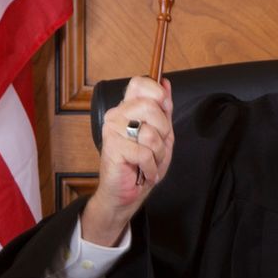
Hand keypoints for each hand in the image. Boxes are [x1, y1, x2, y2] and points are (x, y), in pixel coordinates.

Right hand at [82, 76, 172, 247]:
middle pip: (151, 106)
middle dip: (163, 131)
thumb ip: (164, 110)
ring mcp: (112, 130)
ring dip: (157, 153)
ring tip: (149, 161)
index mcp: (128, 108)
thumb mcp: (161, 135)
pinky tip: (143, 171)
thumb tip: (166, 83)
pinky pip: (144, 153)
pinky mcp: (112, 147)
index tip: (164, 108)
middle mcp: (117, 115)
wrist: (125, 194)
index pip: (139, 83)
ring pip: (150, 132)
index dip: (157, 93)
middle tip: (156, 147)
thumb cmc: (141, 165)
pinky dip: (150, 167)